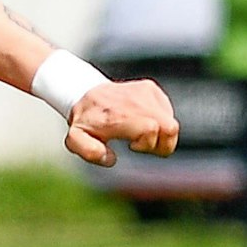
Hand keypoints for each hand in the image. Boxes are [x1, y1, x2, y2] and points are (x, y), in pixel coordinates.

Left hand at [64, 79, 179, 166]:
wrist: (85, 93)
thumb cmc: (84, 122)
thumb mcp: (75, 139)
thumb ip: (88, 151)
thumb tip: (110, 158)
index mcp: (117, 115)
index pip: (151, 129)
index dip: (147, 145)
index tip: (132, 146)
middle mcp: (134, 100)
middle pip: (170, 128)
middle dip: (161, 144)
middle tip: (140, 143)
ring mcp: (145, 92)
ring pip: (171, 123)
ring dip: (161, 135)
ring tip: (140, 133)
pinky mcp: (151, 88)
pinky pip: (168, 113)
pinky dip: (160, 122)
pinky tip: (142, 121)